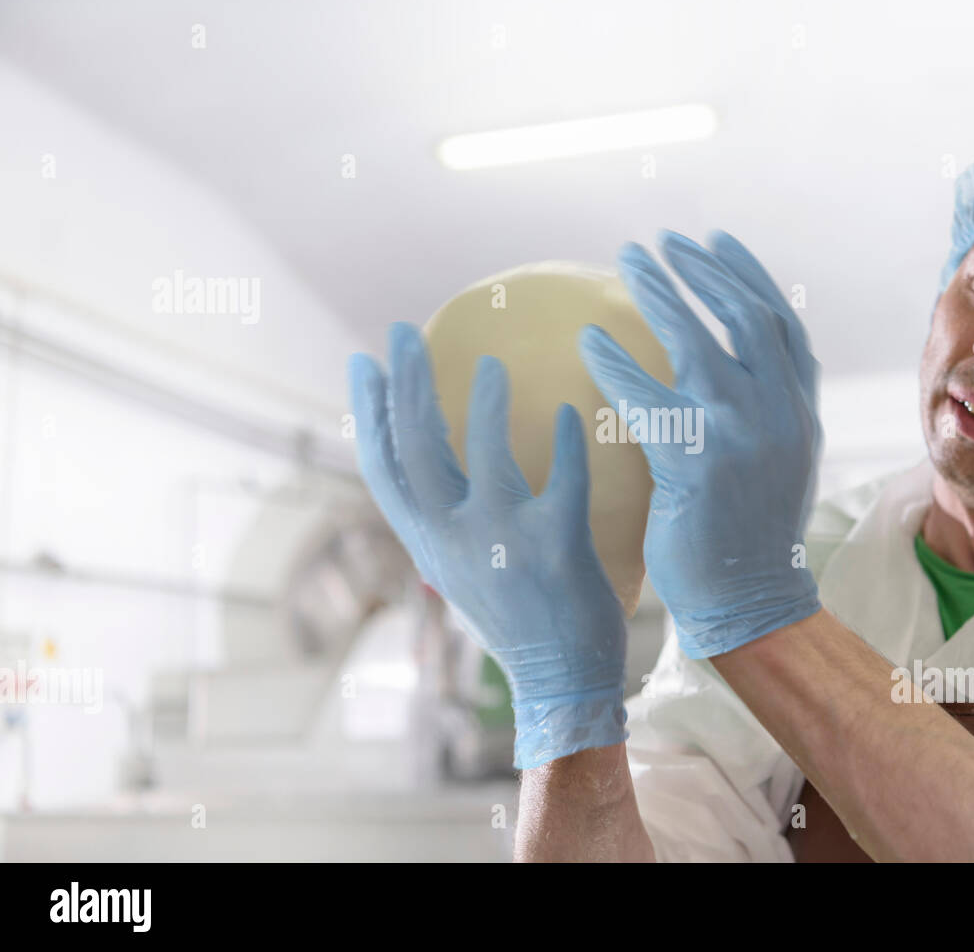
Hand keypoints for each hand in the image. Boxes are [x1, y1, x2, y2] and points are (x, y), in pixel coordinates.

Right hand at [348, 323, 628, 768]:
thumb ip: (442, 522)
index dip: (368, 414)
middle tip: (403, 332)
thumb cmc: (516, 617)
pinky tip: (571, 411)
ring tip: (491, 363)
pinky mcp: (557, 548)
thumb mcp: (459, 571)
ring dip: (483, 405)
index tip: (362, 363)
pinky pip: (563, 482)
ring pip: (484, 459)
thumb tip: (424, 470)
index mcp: (428, 544)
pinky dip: (567, 443)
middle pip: (417, 450)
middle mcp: (454, 542)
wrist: (562, 681)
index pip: (383, 471)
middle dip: (405, 385)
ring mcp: (504, 545)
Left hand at [579, 230, 822, 657]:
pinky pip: (649, 397)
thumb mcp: (779, 463)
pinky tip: (590, 342)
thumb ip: (766, 411)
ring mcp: (743, 436)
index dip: (749, 276)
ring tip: (628, 262)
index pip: (782, 325)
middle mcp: (781, 414)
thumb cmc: (749, 535)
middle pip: (745, 316)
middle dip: (703, 269)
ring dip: (662, 293)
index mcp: (801, 412)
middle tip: (662, 242)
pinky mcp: (698, 463)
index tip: (716, 241)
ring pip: (701, 341)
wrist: (750, 600)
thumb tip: (733, 366)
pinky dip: (618, 364)